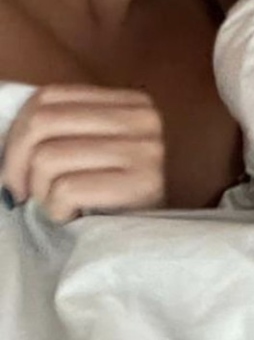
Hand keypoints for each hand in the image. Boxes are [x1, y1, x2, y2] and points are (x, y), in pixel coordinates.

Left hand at [1, 84, 165, 220]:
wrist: (152, 240)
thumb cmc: (111, 196)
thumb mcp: (92, 149)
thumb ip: (63, 128)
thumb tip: (3, 126)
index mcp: (130, 103)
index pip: (47, 99)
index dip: (15, 135)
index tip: (18, 168)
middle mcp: (144, 118)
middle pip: (42, 123)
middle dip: (17, 164)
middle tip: (24, 192)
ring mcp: (148, 149)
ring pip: (48, 157)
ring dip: (41, 192)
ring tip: (58, 204)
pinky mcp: (144, 183)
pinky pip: (67, 189)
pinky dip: (58, 210)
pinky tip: (75, 215)